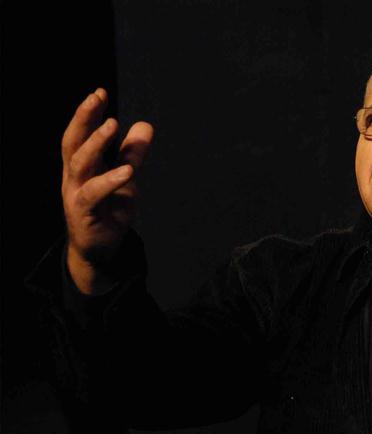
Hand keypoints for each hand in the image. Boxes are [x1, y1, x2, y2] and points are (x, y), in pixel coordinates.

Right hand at [61, 88, 152, 293]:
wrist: (100, 249)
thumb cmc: (110, 209)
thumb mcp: (127, 178)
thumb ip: (132, 154)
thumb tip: (145, 125)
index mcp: (81, 165)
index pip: (80, 134)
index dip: (87, 113)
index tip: (99, 92)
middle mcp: (73, 177)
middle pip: (73, 141)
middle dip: (84, 118)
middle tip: (97, 97)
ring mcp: (75, 194)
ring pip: (80, 164)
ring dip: (95, 142)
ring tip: (112, 125)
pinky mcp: (84, 213)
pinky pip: (94, 193)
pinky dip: (110, 180)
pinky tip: (128, 171)